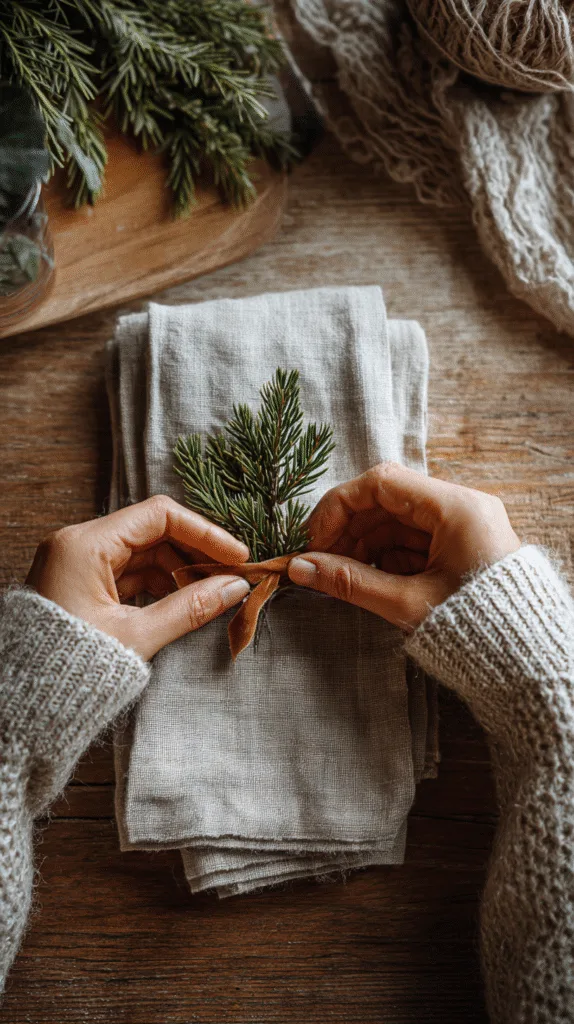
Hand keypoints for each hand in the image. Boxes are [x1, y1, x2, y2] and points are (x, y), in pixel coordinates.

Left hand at [26, 495, 249, 659]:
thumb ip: (190, 608)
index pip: (159, 516)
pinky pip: (130, 571)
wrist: (29, 703)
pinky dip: (160, 582)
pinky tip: (186, 599)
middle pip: (152, 531)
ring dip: (180, 568)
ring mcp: (79, 562)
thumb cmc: (73, 669)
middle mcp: (79, 544)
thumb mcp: (137, 636)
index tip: (237, 555)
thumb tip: (235, 588)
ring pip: (144, 551)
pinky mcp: (82, 582)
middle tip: (232, 575)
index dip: (204, 533)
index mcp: (85, 545)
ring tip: (213, 592)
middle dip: (195, 553)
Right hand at [288, 462, 520, 629]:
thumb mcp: (406, 603)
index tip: (314, 539)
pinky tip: (368, 580)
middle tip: (320, 563)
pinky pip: (412, 540)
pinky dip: (385, 557)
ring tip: (341, 577)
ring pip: (397, 521)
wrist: (526, 661)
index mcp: (456, 508)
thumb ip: (350, 581)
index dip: (339, 506)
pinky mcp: (460, 547)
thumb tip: (300, 568)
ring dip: (364, 545)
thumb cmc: (474, 629)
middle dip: (349, 530)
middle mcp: (461, 507)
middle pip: (388, 500)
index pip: (382, 482)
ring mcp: (462, 526)